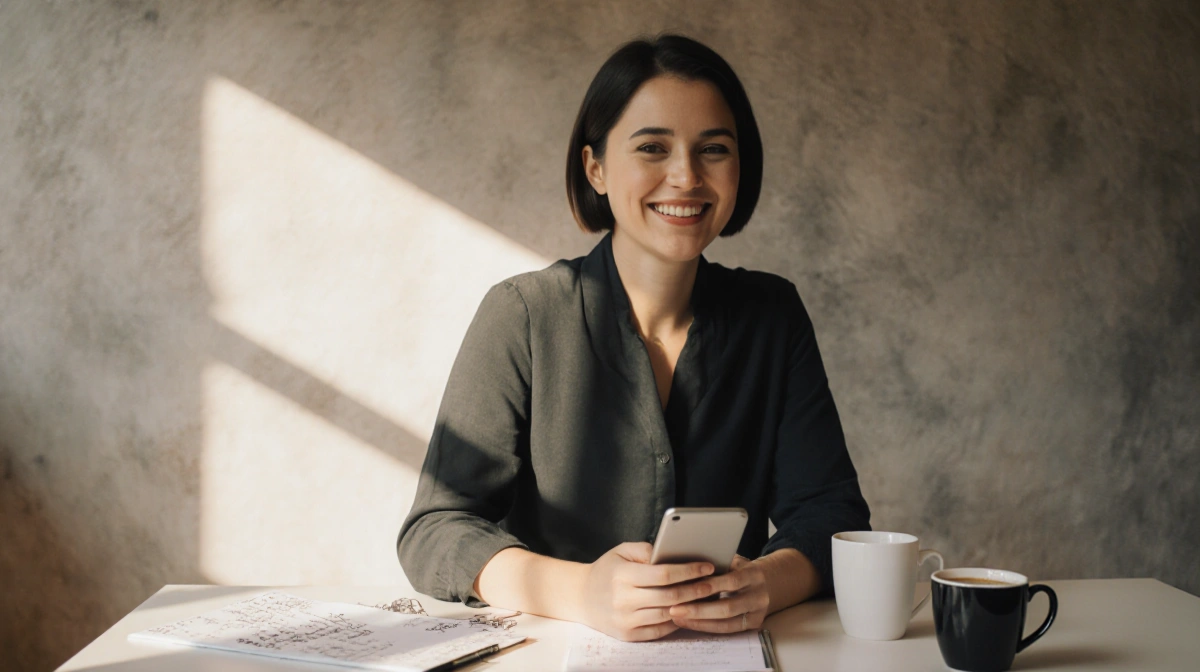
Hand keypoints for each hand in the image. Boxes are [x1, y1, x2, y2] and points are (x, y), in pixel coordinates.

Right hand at [582, 542, 716, 641]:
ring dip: (691, 606)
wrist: (580, 597)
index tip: (707, 566)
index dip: (689, 570)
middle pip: (670, 597)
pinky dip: (676, 621)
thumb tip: (672, 553)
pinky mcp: (628, 635)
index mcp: (622, 576)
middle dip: (696, 589)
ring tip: (706, 597)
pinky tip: (688, 610)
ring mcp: (626, 621)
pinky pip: (660, 630)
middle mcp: (623, 600)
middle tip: (714, 582)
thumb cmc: (606, 570)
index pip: (664, 574)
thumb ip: (646, 550)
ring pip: (668, 615)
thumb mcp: (621, 551)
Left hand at [667, 555, 768, 632]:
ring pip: (727, 623)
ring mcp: (758, 613)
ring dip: (699, 621)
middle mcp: (760, 596)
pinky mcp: (753, 626)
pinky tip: (689, 623)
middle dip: (698, 610)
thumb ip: (716, 564)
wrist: (768, 582)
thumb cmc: (740, 568)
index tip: (684, 587)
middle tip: (674, 609)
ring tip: (677, 617)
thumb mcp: (732, 561)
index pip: (731, 581)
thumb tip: (684, 566)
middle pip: (728, 607)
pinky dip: (707, 627)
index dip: (709, 586)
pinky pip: (727, 630)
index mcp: (754, 575)